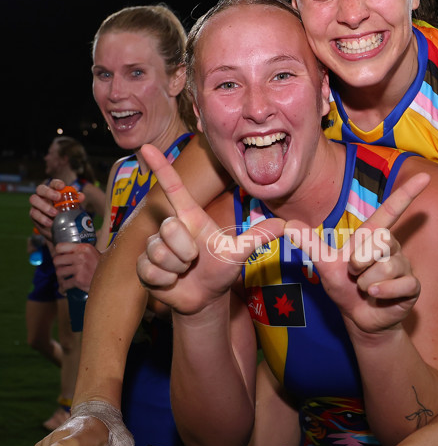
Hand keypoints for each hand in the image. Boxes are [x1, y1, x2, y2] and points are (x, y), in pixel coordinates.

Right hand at [29, 178, 84, 239]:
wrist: (59, 230)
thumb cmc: (66, 215)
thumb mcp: (72, 208)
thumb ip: (76, 201)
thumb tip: (81, 196)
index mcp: (53, 192)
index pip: (53, 183)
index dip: (57, 183)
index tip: (62, 186)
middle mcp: (43, 196)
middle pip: (41, 189)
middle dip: (48, 192)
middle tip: (58, 198)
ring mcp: (36, 204)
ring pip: (34, 199)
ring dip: (44, 206)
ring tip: (55, 214)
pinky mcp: (33, 214)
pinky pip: (34, 213)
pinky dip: (42, 218)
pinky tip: (50, 223)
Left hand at [53, 242, 99, 292]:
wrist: (111, 278)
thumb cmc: (101, 266)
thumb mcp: (92, 253)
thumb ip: (79, 252)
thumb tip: (64, 254)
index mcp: (83, 248)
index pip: (60, 247)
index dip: (58, 253)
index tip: (60, 258)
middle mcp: (81, 256)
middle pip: (56, 260)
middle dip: (58, 266)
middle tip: (62, 270)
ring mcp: (80, 268)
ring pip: (59, 272)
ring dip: (60, 277)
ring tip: (64, 279)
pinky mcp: (79, 279)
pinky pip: (64, 284)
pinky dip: (63, 288)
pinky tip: (64, 289)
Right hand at [137, 144, 283, 314]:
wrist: (205, 298)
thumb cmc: (220, 269)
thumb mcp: (239, 252)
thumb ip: (258, 236)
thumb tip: (285, 223)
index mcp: (190, 218)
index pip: (173, 188)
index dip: (161, 167)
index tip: (148, 147)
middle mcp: (169, 229)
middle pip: (169, 228)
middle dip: (187, 251)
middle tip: (194, 260)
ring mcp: (154, 247)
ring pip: (159, 252)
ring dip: (176, 268)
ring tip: (184, 271)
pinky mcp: (144, 268)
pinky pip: (151, 270)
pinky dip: (166, 280)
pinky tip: (172, 281)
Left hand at [284, 172, 428, 332]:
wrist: (358, 318)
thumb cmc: (345, 287)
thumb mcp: (325, 265)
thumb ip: (310, 244)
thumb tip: (288, 225)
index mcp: (373, 237)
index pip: (391, 210)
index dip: (406, 194)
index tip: (425, 177)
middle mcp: (392, 248)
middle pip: (381, 240)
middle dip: (360, 261)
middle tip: (354, 274)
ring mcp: (404, 267)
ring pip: (387, 266)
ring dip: (367, 282)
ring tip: (365, 288)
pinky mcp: (412, 286)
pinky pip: (400, 284)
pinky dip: (382, 292)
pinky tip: (375, 296)